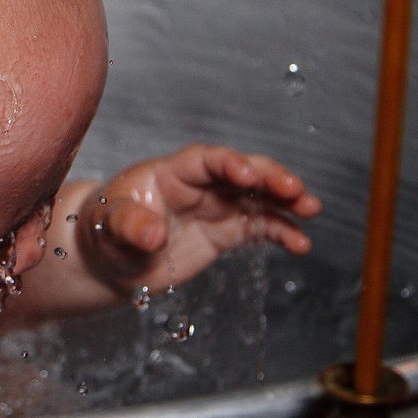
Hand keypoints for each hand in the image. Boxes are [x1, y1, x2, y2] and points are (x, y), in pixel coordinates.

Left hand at [69, 145, 320, 294]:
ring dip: (285, 201)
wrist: (111, 257)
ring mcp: (216, 207)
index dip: (228, 163)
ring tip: (311, 209)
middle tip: (295, 189)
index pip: (205, 160)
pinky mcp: (226, 232)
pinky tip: (300, 243)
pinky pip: (259, 228)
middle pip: (241, 172)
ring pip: (258, 197)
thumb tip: (153, 234)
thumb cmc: (106, 231)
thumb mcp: (110, 228)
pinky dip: (281, 232)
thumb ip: (130, 227)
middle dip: (269, 177)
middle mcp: (200, 185)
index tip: (246, 174)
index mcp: (171, 173)